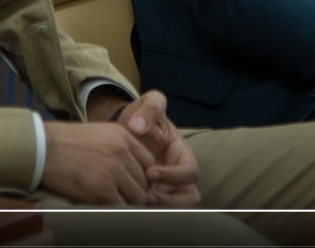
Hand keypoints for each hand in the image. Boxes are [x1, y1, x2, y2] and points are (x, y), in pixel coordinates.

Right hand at [41, 121, 153, 205]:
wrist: (42, 148)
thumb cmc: (66, 143)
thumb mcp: (99, 133)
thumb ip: (119, 147)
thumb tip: (134, 170)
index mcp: (123, 136)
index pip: (148, 162)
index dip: (142, 175)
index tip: (132, 183)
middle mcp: (122, 152)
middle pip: (145, 181)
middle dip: (136, 190)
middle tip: (123, 196)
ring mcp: (113, 171)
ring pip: (137, 196)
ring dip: (128, 202)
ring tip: (113, 201)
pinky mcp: (102, 190)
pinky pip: (121, 206)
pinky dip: (116, 209)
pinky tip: (104, 206)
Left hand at [115, 90, 200, 206]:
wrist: (124, 127)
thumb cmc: (141, 116)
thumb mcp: (149, 104)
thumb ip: (149, 109)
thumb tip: (138, 127)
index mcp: (183, 154)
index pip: (190, 172)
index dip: (174, 176)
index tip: (149, 172)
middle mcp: (178, 175)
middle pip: (188, 199)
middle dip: (169, 201)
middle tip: (145, 197)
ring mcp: (166, 189)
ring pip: (174, 210)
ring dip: (158, 209)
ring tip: (136, 203)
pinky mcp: (151, 196)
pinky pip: (154, 210)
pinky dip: (143, 210)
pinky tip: (126, 203)